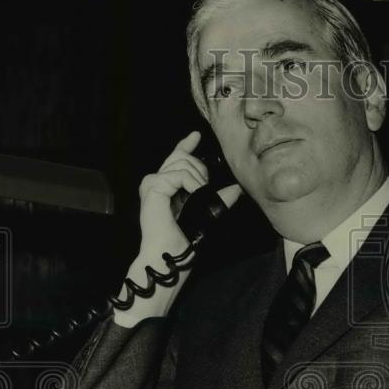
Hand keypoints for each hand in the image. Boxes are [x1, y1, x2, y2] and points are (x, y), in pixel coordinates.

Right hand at [137, 131, 241, 256]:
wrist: (171, 254)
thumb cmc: (184, 238)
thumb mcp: (206, 212)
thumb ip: (218, 198)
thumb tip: (237, 188)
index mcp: (165, 186)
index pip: (175, 158)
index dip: (186, 145)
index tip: (197, 135)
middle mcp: (155, 181)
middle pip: (183, 158)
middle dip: (200, 170)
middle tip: (205, 189)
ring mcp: (152, 182)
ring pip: (184, 164)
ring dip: (198, 180)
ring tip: (199, 197)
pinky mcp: (153, 186)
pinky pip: (180, 174)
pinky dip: (193, 184)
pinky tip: (194, 194)